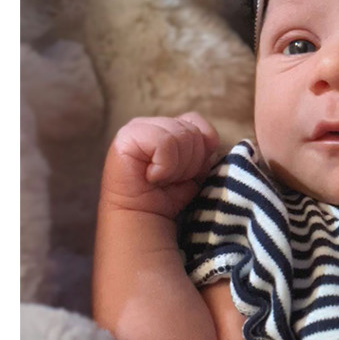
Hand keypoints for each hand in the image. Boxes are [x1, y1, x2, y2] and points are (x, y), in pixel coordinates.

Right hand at [103, 112, 223, 218]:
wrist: (142, 217)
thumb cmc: (167, 195)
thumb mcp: (195, 168)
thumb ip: (204, 147)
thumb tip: (211, 139)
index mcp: (165, 125)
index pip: (196, 122)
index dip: (199, 152)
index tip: (182, 173)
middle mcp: (149, 122)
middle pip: (190, 131)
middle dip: (187, 163)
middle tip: (169, 179)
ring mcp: (135, 127)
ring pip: (180, 136)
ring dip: (175, 167)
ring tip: (160, 179)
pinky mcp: (126, 138)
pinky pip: (164, 143)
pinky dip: (164, 167)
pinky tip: (151, 177)